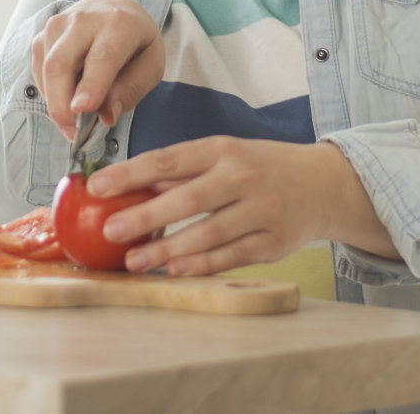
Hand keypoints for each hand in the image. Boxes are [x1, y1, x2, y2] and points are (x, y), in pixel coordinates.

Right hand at [30, 0, 163, 139]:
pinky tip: (68, 97)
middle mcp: (83, 19)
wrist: (115, 10)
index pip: (101, 57)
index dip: (91, 85)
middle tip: (73, 134)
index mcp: (118, 23)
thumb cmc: (135, 43)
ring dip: (56, 101)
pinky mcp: (41, 36)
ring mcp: (57, 25)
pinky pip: (39, 73)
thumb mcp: (150, 66)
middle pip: (61, 63)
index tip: (82, 110)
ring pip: (45, 70)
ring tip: (76, 118)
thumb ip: (130, 90)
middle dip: (61, 103)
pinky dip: (50, 93)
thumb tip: (106, 116)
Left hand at [84, 137, 397, 275]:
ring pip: (208, 234)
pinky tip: (174, 270)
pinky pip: (231, 256)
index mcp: (222, 149)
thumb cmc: (260, 168)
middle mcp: (242, 177)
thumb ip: (181, 170)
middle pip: (187, 199)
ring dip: (167, 251)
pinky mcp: (273, 242)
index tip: (97, 186)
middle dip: (144, 216)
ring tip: (134, 262)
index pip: (169, 159)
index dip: (130, 173)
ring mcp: (261, 210)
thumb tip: (126, 183)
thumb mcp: (224, 156)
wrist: (322, 184)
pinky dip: (201, 265)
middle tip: (109, 231)